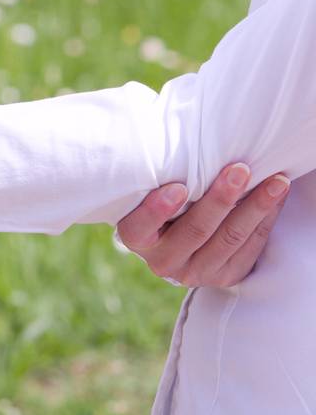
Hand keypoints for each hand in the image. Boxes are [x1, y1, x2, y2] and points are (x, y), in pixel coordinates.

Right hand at [117, 163, 290, 287]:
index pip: (139, 227)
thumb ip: (159, 175)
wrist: (180, 237)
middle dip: (221, 199)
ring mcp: (195, 272)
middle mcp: (163, 260)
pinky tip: (276, 197)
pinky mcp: (224, 276)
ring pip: (230, 239)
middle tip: (240, 170)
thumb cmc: (165, 199)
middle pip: (195, 230)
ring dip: (256, 207)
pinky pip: (250, 248)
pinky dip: (265, 219)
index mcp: (137, 238)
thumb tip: (180, 138)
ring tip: (275, 182)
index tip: (178, 188)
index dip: (157, 210)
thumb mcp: (150, 190)